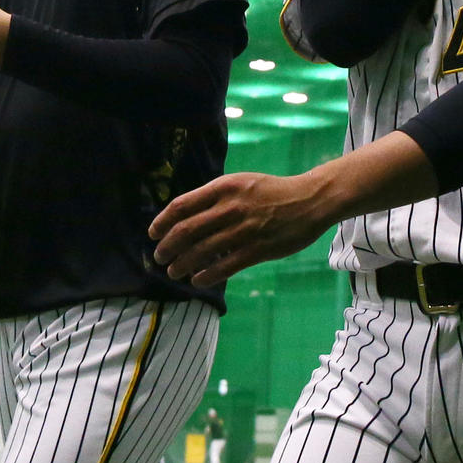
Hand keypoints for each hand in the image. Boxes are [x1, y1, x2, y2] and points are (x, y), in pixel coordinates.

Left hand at [150, 172, 331, 286]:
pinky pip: (224, 266)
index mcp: (223, 187)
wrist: (309, 200)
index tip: (152, 234)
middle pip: (186, 230)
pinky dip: (206, 276)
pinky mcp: (258, 249)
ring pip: (202, 251)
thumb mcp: (240, 182)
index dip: (161, 222)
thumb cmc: (272, 191)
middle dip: (167, 247)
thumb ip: (215, 196)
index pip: (181, 205)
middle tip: (159, 257)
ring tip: (174, 272)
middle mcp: (230, 207)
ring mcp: (244, 229)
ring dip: (182, 264)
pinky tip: (197, 280)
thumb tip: (185, 216)